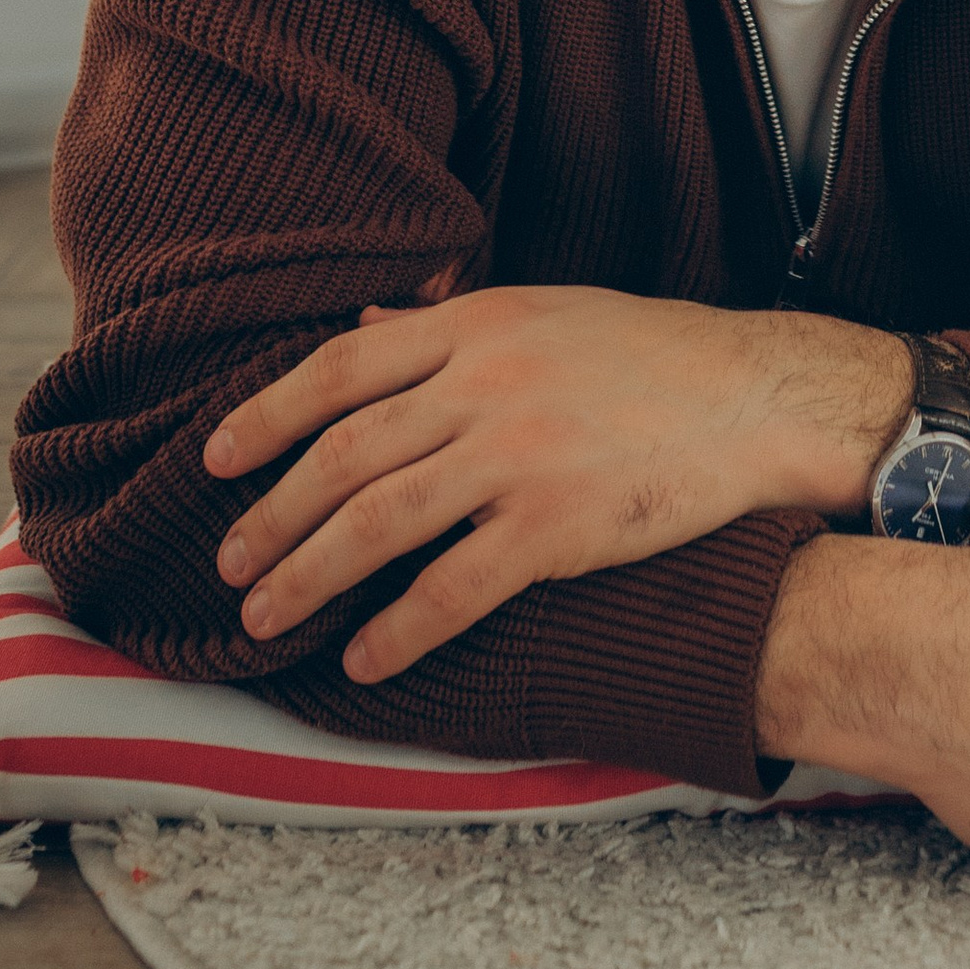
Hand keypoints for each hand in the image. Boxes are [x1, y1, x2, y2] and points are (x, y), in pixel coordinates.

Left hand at [203, 287, 913, 681]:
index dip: (266, 416)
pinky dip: (396, 629)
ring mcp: (518, 456)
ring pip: (376, 523)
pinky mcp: (555, 527)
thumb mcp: (544, 310)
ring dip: (307, 577)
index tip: (215, 460)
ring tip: (265, 616)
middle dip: (271, 516)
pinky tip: (363, 657)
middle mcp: (485, 383)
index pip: (339, 368)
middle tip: (231, 564)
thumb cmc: (651, 353)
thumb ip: (448, 323)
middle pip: (343, 455)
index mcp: (477, 324)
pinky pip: (452, 588)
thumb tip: (363, 323)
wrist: (754, 398)